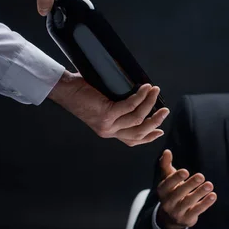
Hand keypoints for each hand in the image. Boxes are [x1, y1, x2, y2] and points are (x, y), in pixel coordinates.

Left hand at [48, 71, 169, 145]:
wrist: (64, 90)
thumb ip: (118, 109)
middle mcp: (109, 131)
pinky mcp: (107, 114)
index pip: (132, 140)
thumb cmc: (81, 92)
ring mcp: (108, 124)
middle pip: (140, 132)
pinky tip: (145, 88)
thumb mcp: (103, 105)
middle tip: (165, 110)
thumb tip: (140, 99)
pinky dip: (141, 96)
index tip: (160, 131)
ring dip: (150, 104)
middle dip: (155, 121)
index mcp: (109, 131)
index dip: (148, 137)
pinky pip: (130, 106)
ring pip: (138, 118)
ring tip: (156, 91)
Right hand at [155, 150, 215, 228]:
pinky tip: (213, 195)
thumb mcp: (167, 179)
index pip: (167, 183)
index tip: (185, 171)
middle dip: (190, 184)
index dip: (176, 178)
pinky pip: (197, 211)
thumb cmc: (171, 192)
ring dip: (200, 193)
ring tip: (210, 184)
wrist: (170, 217)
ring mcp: (177, 212)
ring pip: (189, 202)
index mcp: (162, 191)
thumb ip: (166, 165)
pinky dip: (205, 203)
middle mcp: (167, 202)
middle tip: (201, 176)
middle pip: (179, 193)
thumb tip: (167, 151)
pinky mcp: (187, 219)